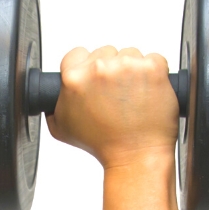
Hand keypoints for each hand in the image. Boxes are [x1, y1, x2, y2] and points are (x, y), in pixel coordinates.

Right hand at [46, 46, 178, 168]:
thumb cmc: (103, 145)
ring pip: (130, 54)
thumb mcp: (62, 128)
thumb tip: (54, 95)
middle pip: (105, 52)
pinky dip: (154, 73)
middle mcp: (99, 68)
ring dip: (133, 71)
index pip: (76, 54)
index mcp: (74, 78)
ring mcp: (127, 66)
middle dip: (111, 70)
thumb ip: (53, 105)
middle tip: (116, 94)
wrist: (135, 156)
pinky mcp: (152, 69)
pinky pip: (155, 59)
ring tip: (133, 96)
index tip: (97, 80)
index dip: (87, 67)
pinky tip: (148, 92)